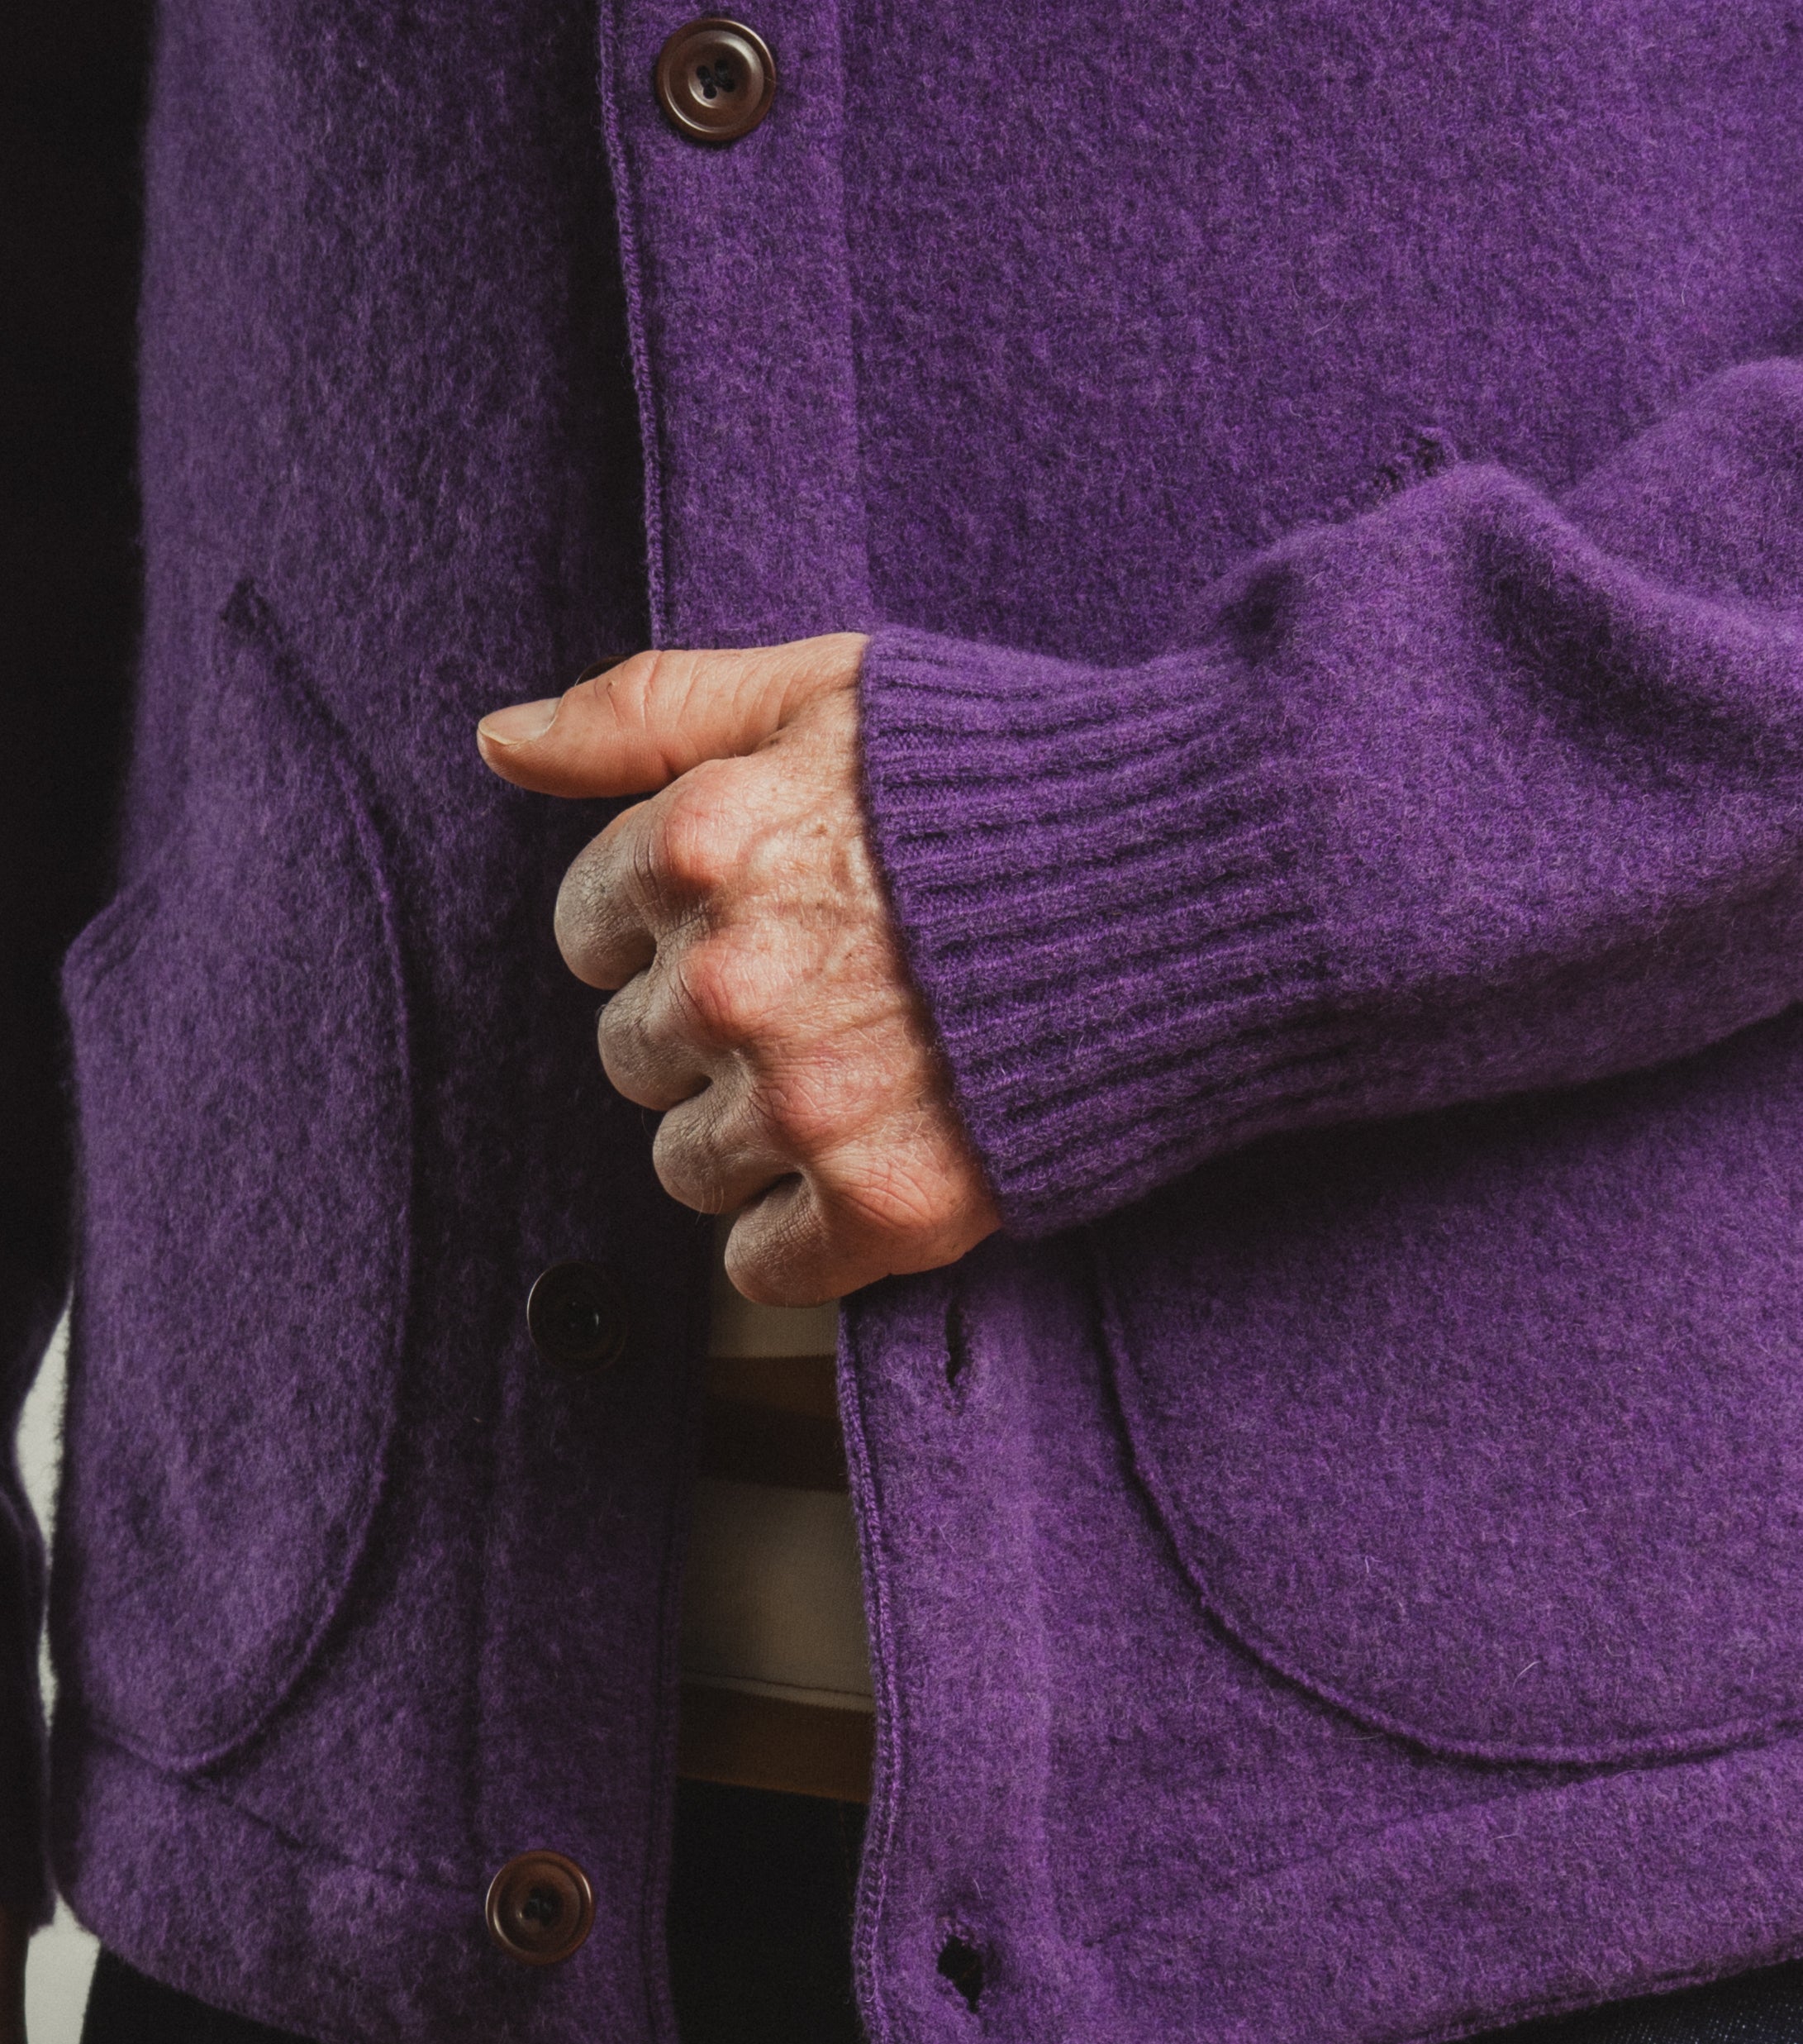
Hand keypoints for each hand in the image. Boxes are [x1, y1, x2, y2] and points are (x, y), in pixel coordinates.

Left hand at [478, 636, 999, 1304]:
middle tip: (827, 999)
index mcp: (698, 846)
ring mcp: (804, 1100)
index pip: (588, 930)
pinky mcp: (882, 1205)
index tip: (757, 925)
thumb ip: (649, 707)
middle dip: (709, 1032)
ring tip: (865, 1074)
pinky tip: (877, 1159)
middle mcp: (730, 981)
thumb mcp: (825, 686)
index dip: (669, 931)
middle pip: (632, 1055)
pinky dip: (804, 1236)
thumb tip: (500, 744)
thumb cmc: (1014, 776)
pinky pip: (758, 1267)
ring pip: (685, 1165)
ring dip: (755, 1135)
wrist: (1202, 880)